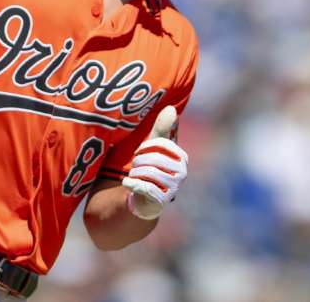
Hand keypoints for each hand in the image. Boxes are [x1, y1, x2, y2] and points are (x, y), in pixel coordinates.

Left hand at [121, 105, 187, 219]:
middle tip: (135, 165)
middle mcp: (182, 173)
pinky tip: (127, 183)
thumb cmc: (151, 168)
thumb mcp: (155, 147)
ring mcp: (173, 188)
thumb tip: (171, 108)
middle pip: (154, 159)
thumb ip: (162, 128)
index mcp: (182, 158)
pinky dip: (131, 183)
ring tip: (135, 175)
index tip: (139, 151)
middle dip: (138, 160)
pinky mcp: (162, 201)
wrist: (144, 198)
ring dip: (135, 172)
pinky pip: (143, 187)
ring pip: (147, 172)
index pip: (161, 144)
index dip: (145, 146)